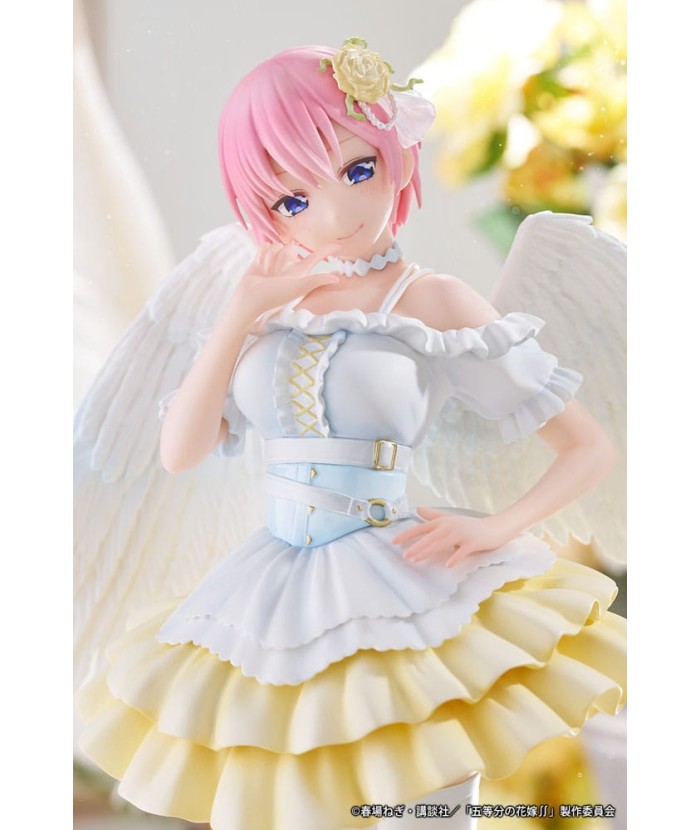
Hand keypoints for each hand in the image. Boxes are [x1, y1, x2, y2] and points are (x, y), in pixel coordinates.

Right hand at [235, 242, 339, 319]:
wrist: (251, 298)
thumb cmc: (276, 295)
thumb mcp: (299, 286)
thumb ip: (317, 281)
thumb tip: (337, 279)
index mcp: (300, 271)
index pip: (315, 257)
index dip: (327, 250)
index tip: (340, 245)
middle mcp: (288, 266)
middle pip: (291, 247)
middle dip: (284, 254)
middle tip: (278, 271)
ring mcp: (275, 261)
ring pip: (277, 245)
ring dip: (271, 256)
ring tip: (267, 272)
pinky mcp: (262, 259)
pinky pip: (265, 246)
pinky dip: (262, 254)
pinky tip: (259, 266)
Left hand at [392, 507, 515, 568]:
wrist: (494, 528)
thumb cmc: (470, 526)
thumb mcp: (450, 520)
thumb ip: (434, 516)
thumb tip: (417, 509)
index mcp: (443, 522)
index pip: (422, 528)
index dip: (408, 535)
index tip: (394, 542)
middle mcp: (450, 526)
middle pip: (429, 537)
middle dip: (416, 546)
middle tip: (404, 556)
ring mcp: (462, 534)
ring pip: (441, 543)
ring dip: (428, 551)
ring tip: (416, 559)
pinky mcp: (473, 542)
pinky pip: (462, 551)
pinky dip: (455, 557)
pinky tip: (447, 565)